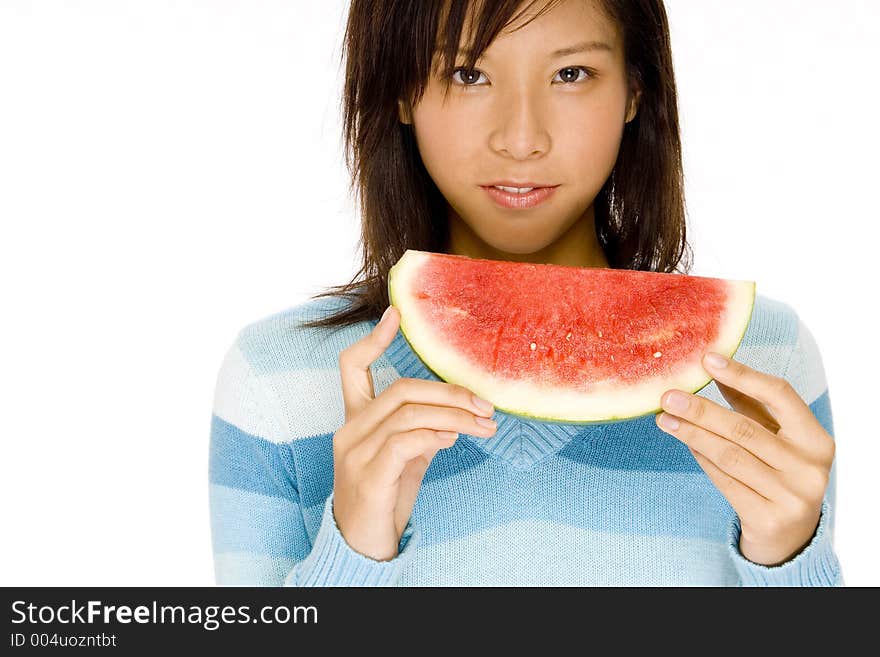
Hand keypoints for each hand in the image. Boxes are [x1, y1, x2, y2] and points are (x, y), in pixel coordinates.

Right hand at [332, 305, 497, 560]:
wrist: (361, 546)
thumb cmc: (384, 499)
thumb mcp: (406, 460)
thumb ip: (422, 432)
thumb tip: (455, 417)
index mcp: (355, 420)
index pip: (351, 367)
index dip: (373, 340)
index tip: (396, 315)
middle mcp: (350, 430)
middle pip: (399, 388)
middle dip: (448, 392)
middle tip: (485, 404)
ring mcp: (355, 452)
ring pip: (408, 413)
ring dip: (454, 416)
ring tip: (484, 425)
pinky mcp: (369, 476)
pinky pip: (404, 442)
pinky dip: (434, 435)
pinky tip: (454, 439)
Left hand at [655, 351, 834, 566]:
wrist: (791, 538)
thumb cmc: (779, 474)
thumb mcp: (776, 438)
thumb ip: (750, 405)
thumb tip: (714, 365)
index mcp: (817, 440)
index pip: (780, 396)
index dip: (743, 375)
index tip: (707, 359)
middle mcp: (809, 468)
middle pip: (744, 428)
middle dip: (701, 410)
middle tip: (668, 395)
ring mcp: (791, 496)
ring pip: (729, 455)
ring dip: (692, 434)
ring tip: (665, 419)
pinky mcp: (768, 519)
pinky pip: (724, 481)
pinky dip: (701, 458)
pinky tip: (685, 442)